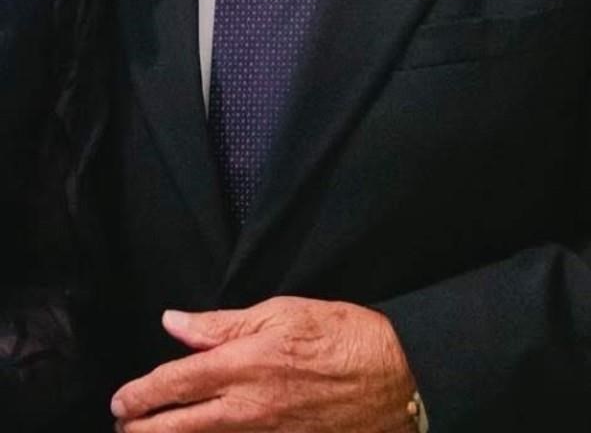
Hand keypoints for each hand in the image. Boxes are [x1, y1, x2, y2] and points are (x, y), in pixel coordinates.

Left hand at [111, 294, 416, 431]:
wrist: (395, 378)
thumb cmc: (342, 335)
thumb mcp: (282, 312)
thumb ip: (223, 323)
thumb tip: (175, 322)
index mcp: (244, 364)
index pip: (176, 382)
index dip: (142, 393)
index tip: (121, 399)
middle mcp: (247, 409)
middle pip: (179, 427)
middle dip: (144, 428)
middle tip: (124, 425)